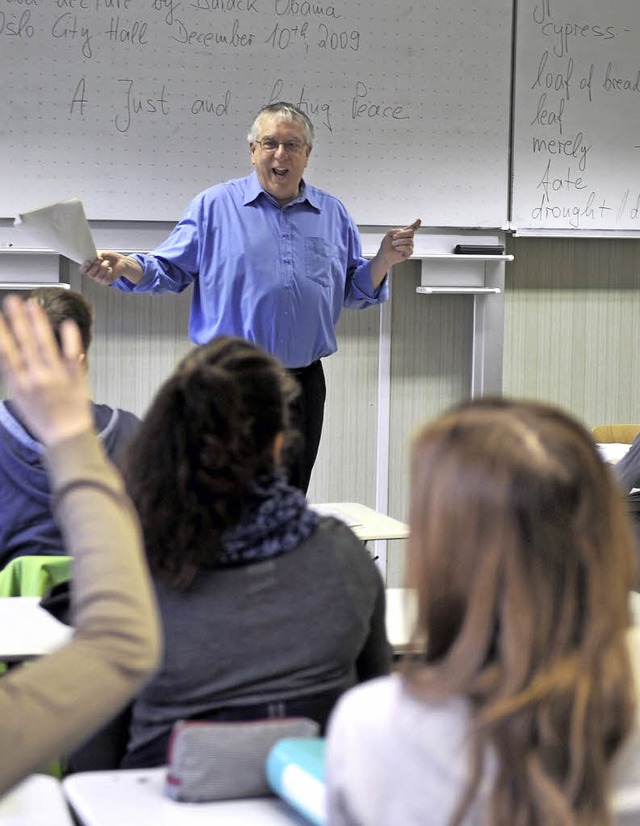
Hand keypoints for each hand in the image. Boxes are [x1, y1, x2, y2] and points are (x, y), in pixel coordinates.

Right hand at [0, 296, 92, 446]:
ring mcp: (56, 378)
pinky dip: (70, 340)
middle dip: (17, 320)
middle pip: (24, 344)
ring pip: (45, 344)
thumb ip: (17, 375)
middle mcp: (36, 379)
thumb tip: (10, 353)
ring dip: (38, 323)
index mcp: (19, 384)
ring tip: (33, 305)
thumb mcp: (21, 399)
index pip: (7, 354)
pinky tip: (66, 324)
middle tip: (13, 301)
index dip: (2, 334)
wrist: (67, 437)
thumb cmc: (44, 420)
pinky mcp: (75, 378)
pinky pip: (73, 355)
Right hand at [79, 251, 142, 284]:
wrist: (121, 261)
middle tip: (101, 260)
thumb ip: (95, 256)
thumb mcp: (101, 253)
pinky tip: (111, 269)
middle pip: (90, 274)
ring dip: (103, 268)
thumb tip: (93, 258)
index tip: (88, 261)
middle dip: (95, 266)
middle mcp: (93, 274)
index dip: (84, 267)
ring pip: (98, 277)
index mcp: (90, 267)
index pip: (82, 270)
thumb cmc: (110, 257)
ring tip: (107, 262)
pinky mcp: (107, 282)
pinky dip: (108, 272)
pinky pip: (105, 280)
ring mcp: (99, 279)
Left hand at [369, 218, 420, 287]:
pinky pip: (408, 248)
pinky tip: (397, 248)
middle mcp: (408, 239)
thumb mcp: (389, 234)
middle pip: (411, 232)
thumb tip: (403, 232)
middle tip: (394, 237)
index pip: (412, 228)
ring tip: (394, 244)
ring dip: (399, 241)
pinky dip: (401, 247)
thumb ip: (396, 230)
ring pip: (409, 240)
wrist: (384, 255)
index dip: (416, 224)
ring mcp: (410, 245)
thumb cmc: (387, 245)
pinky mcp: (409, 252)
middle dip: (402, 234)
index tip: (419, 220)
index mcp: (404, 234)